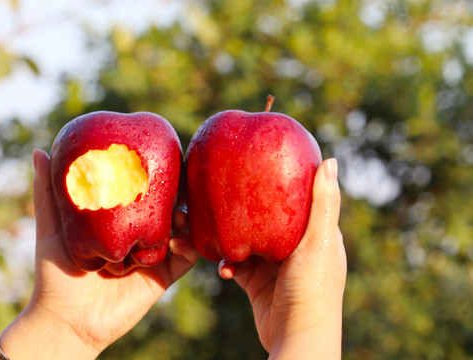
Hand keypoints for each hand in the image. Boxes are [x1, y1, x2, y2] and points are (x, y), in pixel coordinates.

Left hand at [0, 149, 198, 359]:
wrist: (66, 320)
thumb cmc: (55, 273)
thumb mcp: (52, 227)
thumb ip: (48, 191)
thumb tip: (40, 149)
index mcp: (119, 222)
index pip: (143, 194)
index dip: (156, 177)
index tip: (164, 158)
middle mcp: (139, 235)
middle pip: (167, 208)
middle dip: (178, 194)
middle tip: (182, 182)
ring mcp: (153, 256)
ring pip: (183, 231)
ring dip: (189, 219)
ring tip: (181, 214)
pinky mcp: (163, 276)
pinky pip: (186, 259)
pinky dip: (191, 247)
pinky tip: (182, 239)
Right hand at [219, 158, 345, 358]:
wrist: (295, 336)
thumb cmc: (313, 287)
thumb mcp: (319, 240)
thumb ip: (323, 203)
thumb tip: (329, 160)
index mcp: (315, 233)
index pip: (299, 199)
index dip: (282, 183)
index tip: (262, 165)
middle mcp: (294, 246)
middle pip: (266, 218)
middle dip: (246, 209)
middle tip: (225, 194)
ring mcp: (274, 264)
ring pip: (246, 240)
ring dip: (230, 237)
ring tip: (213, 231)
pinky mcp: (256, 281)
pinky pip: (236, 264)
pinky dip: (227, 264)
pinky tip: (223, 267)